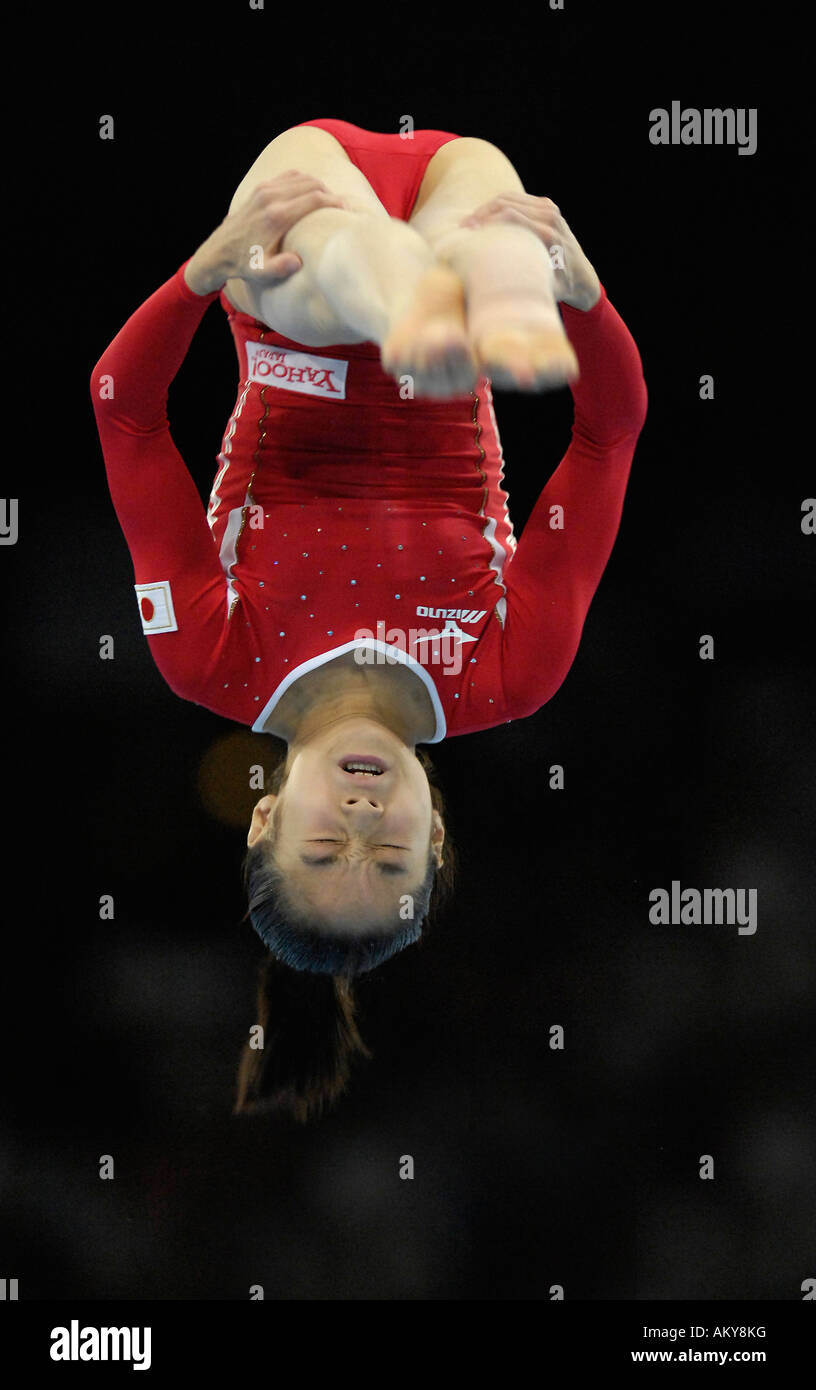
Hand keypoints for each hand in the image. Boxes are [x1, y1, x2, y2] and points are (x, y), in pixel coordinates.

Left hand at [185, 171, 347, 293]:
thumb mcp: (260, 272)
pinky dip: (304, 180)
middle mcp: (271, 197)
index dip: (335, 201)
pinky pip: (289, 176)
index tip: (348, 208)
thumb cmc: (244, 264)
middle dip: (330, 192)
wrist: (219, 251)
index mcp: (277, 216)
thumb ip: (279, 269)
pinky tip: (312, 192)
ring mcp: (265, 190)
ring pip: (301, 177)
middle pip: (311, 184)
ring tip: (330, 199)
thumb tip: (297, 262)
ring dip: (318, 185)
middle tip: (343, 204)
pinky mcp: (260, 188)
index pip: (314, 199)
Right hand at [459, 194, 600, 309]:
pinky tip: (485, 218)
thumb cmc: (559, 288)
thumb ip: (524, 286)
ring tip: (471, 222)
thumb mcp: (543, 290)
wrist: (582, 276)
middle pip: (507, 203)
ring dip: (488, 208)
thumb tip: (495, 292)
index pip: (511, 216)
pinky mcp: (548, 206)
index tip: (468, 231)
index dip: (486, 221)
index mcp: (548, 235)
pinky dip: (499, 205)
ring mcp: (550, 209)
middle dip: (482, 213)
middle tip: (463, 226)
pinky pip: (517, 199)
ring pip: (510, 198)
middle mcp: (550, 218)